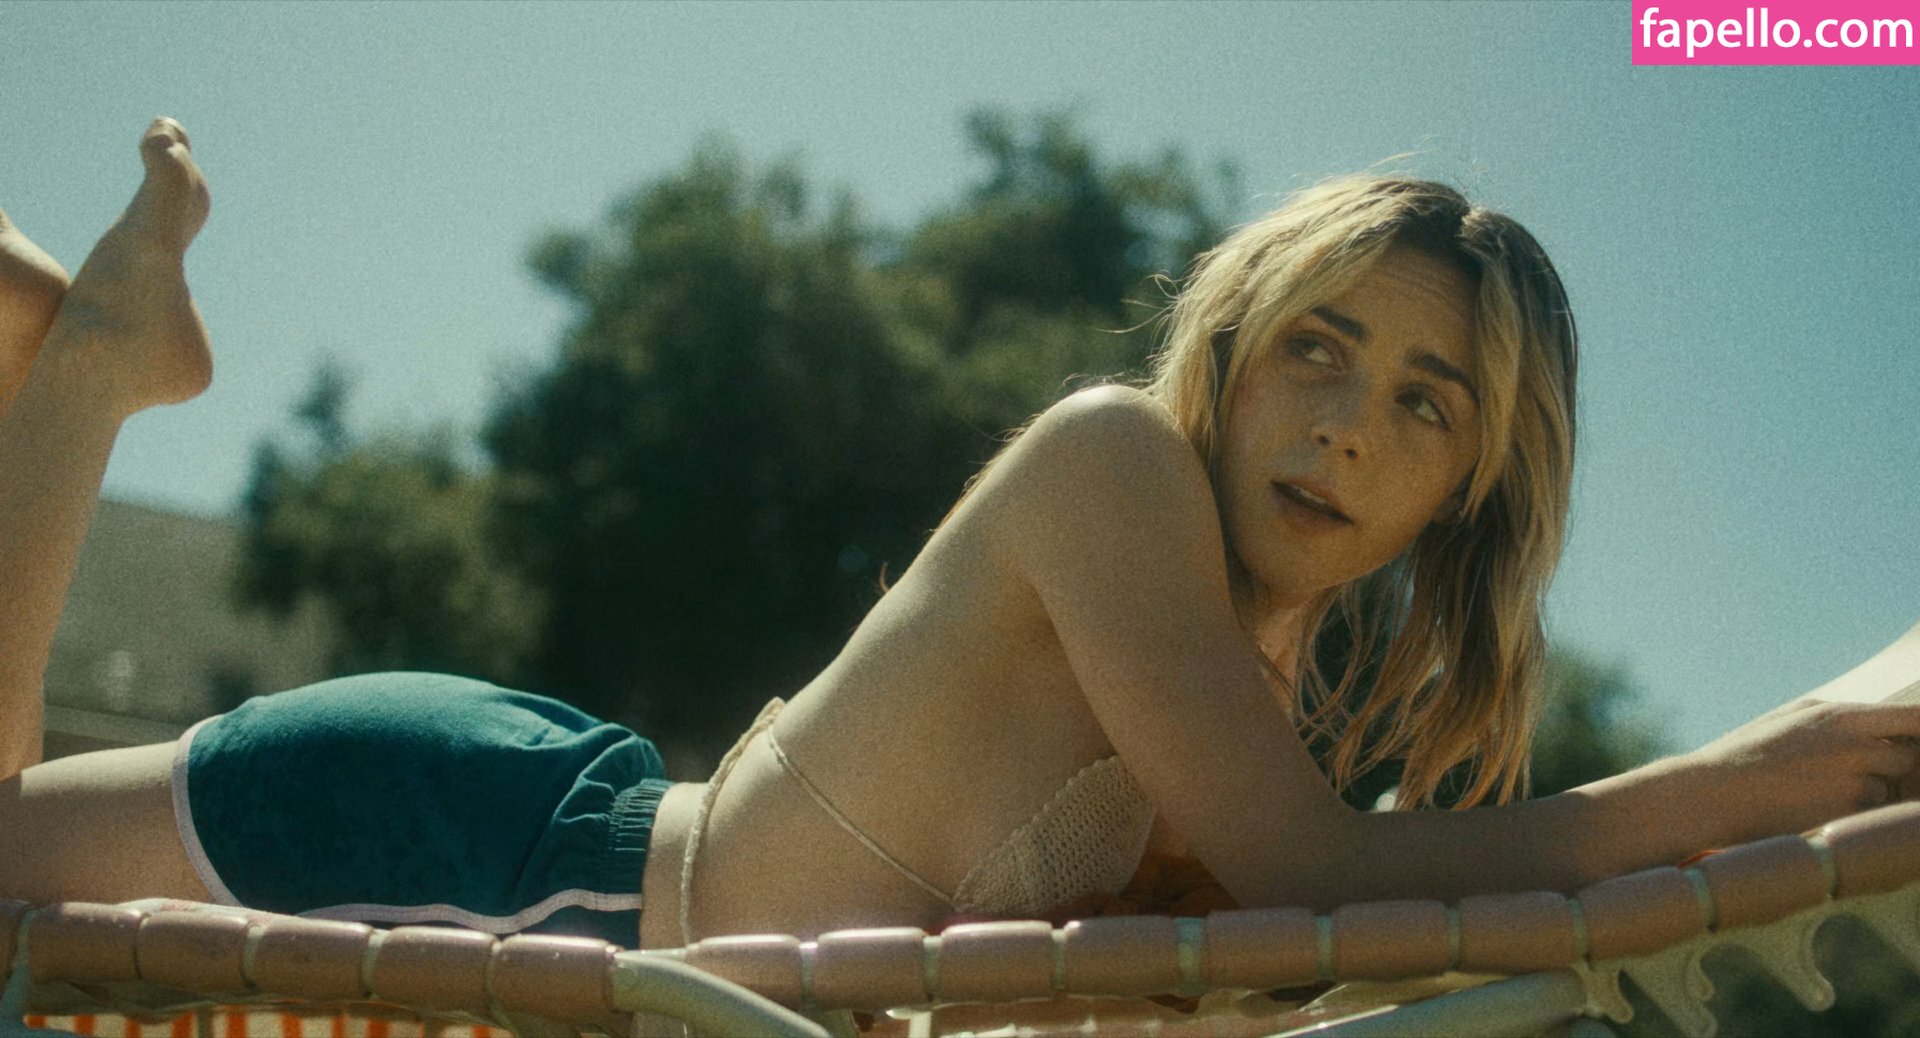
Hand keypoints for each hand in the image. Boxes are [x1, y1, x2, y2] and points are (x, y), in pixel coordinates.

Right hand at [1681, 700, 1919, 842]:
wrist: (1714, 794)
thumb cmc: (1748, 753)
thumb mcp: (1792, 717)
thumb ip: (1841, 719)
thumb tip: (1882, 724)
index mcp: (1842, 717)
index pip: (1916, 717)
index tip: (1919, 734)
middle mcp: (1856, 749)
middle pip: (1906, 758)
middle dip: (1887, 764)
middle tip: (1851, 768)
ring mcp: (1854, 786)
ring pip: (1886, 790)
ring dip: (1867, 792)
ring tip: (1817, 789)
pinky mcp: (1846, 818)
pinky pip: (1867, 816)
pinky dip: (1850, 814)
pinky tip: (1812, 807)